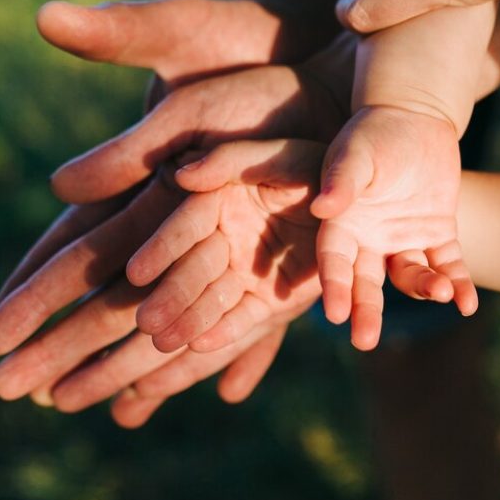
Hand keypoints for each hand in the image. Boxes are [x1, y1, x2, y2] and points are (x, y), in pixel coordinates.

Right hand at [0, 38, 351, 420]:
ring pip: (177, 313)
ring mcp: (227, 239)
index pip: (76, 246)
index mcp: (142, 179)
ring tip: (111, 413)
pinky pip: (255, 308)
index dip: (35, 289)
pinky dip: (240, 347)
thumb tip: (57, 184)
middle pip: (114, 295)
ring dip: (143, 363)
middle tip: (20, 392)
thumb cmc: (233, 48)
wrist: (307, 53)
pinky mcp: (278, 245)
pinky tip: (229, 388)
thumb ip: (124, 127)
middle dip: (69, 343)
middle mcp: (179, 220)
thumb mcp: (170, 53)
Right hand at [127, 139, 324, 352]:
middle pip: (193, 271)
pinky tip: (202, 346)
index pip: (185, 226)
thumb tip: (181, 176)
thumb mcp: (275, 153)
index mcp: (217, 201)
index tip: (137, 272)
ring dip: (188, 321)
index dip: (161, 248)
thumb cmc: (313, 166)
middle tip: (146, 322)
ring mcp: (245, 273)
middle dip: (170, 297)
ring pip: (212, 300)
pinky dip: (227, 332)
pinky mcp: (270, 301)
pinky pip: (246, 318)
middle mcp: (224, 240)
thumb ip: (228, 160)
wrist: (362, 194)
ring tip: (162, 343)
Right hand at [310, 106, 477, 350]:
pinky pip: (448, 265)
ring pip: (411, 276)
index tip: (336, 315)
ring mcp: (404, 238)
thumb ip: (341, 181)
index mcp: (342, 223)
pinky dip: (458, 284)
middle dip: (366, 312)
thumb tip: (324, 210)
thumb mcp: (355, 154)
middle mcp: (369, 239)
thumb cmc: (375, 132)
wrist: (415, 116)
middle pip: (365, 283)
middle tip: (365, 341)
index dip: (334, 288)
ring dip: (424, 288)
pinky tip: (467, 304)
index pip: (334, 262)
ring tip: (441, 293)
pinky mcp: (437, 233)